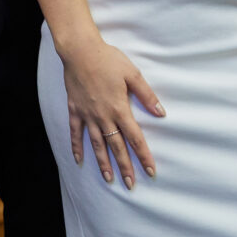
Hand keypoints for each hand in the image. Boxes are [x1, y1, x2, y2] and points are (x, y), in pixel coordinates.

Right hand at [59, 35, 163, 188]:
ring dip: (104, 163)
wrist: (80, 52)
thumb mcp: (133, 74)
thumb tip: (161, 113)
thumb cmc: (108, 60)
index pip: (135, 138)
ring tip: (109, 179)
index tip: (151, 171)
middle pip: (117, 147)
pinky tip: (79, 160)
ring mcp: (88, 116)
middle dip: (125, 167)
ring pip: (97, 145)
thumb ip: (146, 95)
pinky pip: (76, 133)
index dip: (144, 156)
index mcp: (120, 109)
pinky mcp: (75, 111)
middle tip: (131, 184)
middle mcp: (104, 117)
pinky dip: (77, 147)